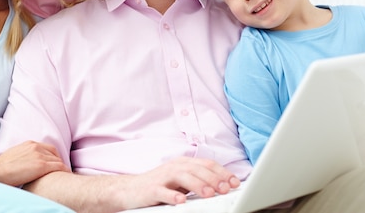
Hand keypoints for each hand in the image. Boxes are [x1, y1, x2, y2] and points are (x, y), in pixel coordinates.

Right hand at [0, 140, 69, 186]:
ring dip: (62, 167)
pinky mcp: (42, 166)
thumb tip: (24, 164)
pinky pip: (59, 167)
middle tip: (61, 170)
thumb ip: (23, 156)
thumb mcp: (14, 155)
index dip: (53, 156)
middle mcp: (36, 147)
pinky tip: (67, 175)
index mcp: (29, 144)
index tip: (54, 163)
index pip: (48, 148)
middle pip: (54, 153)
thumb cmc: (1, 167)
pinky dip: (64, 170)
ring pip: (58, 160)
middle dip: (58, 161)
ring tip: (64, 174)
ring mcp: (40, 155)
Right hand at [120, 157, 240, 208]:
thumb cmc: (159, 185)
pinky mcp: (151, 189)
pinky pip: (163, 191)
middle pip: (197, 169)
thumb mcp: (181, 179)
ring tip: (209, 194)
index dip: (222, 172)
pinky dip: (173, 195)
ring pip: (182, 177)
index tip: (235, 182)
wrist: (129, 190)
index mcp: (183, 163)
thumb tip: (223, 186)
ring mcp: (162, 177)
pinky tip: (181, 200)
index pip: (206, 164)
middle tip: (225, 189)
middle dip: (213, 179)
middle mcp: (174, 167)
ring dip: (197, 185)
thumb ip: (198, 180)